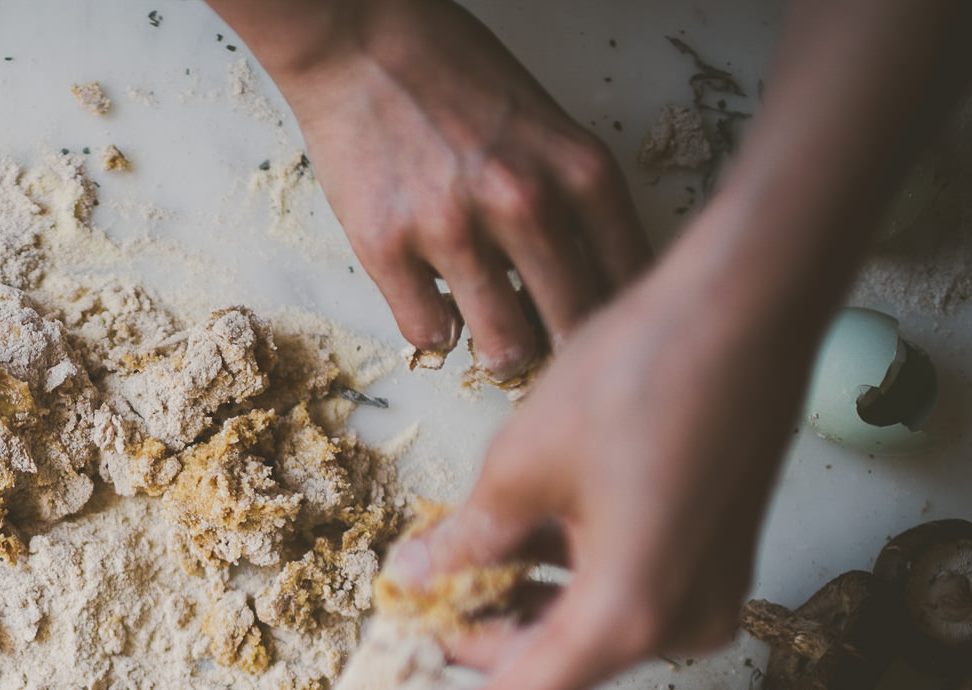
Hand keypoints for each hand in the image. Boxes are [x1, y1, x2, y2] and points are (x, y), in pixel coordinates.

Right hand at [261, 0, 651, 375]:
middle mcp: (524, 202)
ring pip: (505, 345)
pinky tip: (436, 303)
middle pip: (574, 322)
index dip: (620, 313)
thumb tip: (587, 279)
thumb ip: (571, 197)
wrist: (359, 39)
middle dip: (564, 344)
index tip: (605, 325)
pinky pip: (429, 333)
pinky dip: (436, 329)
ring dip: (503, 350)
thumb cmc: (453, 74)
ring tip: (495, 337)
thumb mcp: (544, 124)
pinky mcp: (387, 248)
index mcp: (578, 169)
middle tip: (549, 344)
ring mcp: (453, 228)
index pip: (629, 277)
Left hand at [382, 251, 816, 689]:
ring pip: (581, 630)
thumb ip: (466, 543)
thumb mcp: (521, 468)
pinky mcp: (710, 557)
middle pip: (550, 668)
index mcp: (627, 619)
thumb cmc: (642, 377)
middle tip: (402, 620)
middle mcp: (677, 625)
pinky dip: (557, 580)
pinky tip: (502, 545)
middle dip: (469, 646)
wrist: (746, 304)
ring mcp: (704, 593)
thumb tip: (416, 580)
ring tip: (437, 569)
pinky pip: (618, 594)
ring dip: (508, 608)